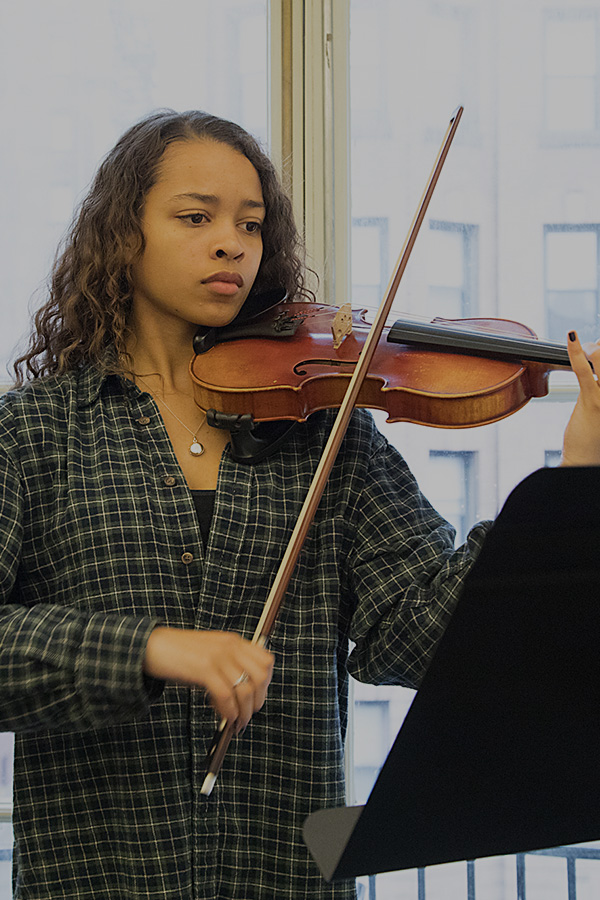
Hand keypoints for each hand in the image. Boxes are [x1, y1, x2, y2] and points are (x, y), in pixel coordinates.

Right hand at [143, 627, 273, 729]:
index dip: (266, 684)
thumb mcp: (210, 655)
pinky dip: (228, 712)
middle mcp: (229, 646)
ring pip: (246, 690)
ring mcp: (218, 656)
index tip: (256, 699)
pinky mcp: (204, 668)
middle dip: (257, 702)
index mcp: (233, 641)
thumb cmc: (179, 655)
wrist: (150, 646)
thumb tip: (243, 698)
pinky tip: (223, 718)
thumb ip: (228, 667)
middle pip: (261, 677)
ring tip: (235, 723)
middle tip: (247, 716)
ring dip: (243, 713)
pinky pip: (226, 696)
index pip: (266, 661)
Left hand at [561, 331, 599, 465]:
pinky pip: (584, 370)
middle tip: (593, 347)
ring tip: (585, 348)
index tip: (599, 346)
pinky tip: (571, 338)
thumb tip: (595, 365)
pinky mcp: (593, 401)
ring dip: (592, 348)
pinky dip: (576, 351)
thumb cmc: (595, 437)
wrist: (586, 461)